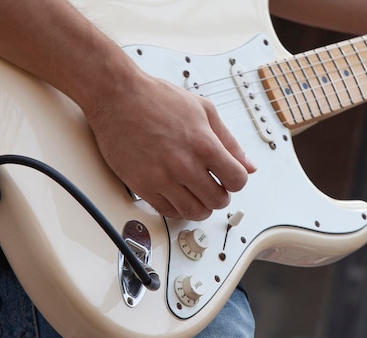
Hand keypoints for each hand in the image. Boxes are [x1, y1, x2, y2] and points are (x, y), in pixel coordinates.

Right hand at [86, 74, 256, 219]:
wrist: (117, 97)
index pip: (237, 180)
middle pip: (217, 201)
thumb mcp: (203, 110)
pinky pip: (167, 211)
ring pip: (193, 212)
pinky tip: (176, 196)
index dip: (237, 181)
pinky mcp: (142, 185)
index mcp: (204, 144)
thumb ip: (229, 140)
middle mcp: (184, 164)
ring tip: (196, 195)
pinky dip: (176, 208)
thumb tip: (248, 164)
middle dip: (220, 196)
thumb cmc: (156, 98)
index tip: (229, 178)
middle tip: (213, 188)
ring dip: (200, 207)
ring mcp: (162, 178)